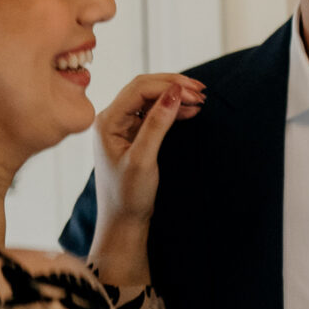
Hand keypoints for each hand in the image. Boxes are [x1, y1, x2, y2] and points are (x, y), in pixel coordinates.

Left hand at [89, 71, 203, 283]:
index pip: (139, 89)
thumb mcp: (143, 159)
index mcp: (107, 122)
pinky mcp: (131, 135)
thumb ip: (157, 124)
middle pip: (144, 88)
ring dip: (174, 97)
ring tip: (200, 100)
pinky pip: (152, 113)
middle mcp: (111, 119)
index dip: (168, 86)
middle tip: (201, 91)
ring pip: (150, 99)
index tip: (194, 93)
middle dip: (173, 86)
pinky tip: (189, 111)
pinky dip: (171, 110)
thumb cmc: (128, 196)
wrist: (123, 222)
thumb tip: (174, 92)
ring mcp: (121, 126)